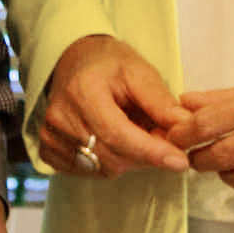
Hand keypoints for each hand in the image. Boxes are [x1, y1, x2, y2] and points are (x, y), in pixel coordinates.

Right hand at [34, 35, 191, 178]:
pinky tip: (114, 142)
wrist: (73, 60)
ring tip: (136, 134)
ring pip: (102, 168)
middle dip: (145, 156)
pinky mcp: (48, 149)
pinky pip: (87, 172)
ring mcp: (50, 136)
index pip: (118, 135)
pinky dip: (109, 163)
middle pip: (111, 157)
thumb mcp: (140, 73)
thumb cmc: (108, 64)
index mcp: (82, 92)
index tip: (180, 161)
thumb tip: (186, 132)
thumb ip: (162, 104)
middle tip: (163, 141)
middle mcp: (61, 117)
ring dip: (129, 160)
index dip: (151, 152)